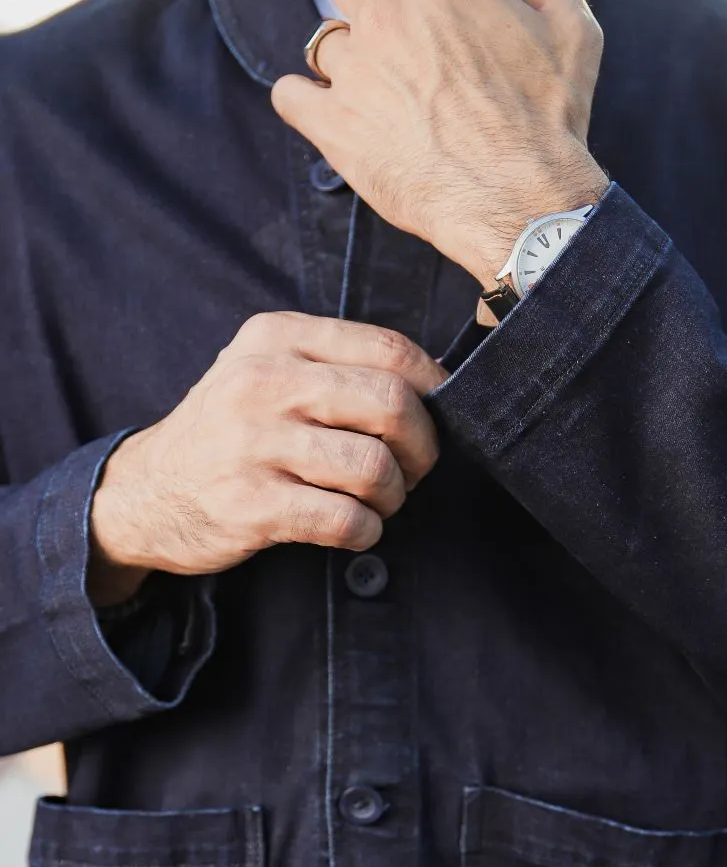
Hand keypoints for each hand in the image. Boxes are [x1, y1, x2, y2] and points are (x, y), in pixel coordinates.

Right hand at [87, 313, 445, 606]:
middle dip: (423, 447)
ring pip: (373, 465)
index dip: (434, 387)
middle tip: (414, 469)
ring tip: (378, 501)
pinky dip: (366, 530)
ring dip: (393, 494)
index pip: (389, 348)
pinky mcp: (251, 503)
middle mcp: (263, 381)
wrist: (146, 492)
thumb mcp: (268, 370)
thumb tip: (435, 385)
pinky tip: (356, 528)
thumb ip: (337, 365)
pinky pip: (345, 519)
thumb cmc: (231, 430)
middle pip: (392, 404)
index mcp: (278, 336)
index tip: (438, 414)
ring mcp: (253, 443)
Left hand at [271, 0, 608, 289]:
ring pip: (323, 41)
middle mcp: (385, 13)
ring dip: (348, 61)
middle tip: (403, 51)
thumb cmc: (551, 118)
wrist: (520, 201)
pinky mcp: (332, 124)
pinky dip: (304, 102)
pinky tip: (334, 116)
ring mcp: (353, 68)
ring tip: (384, 98)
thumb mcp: (570, 30)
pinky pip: (289, 94)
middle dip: (371, 6)